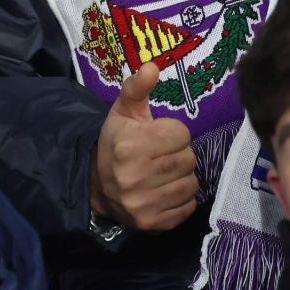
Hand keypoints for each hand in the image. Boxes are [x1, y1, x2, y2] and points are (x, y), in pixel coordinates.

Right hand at [89, 64, 199, 231]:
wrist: (97, 185)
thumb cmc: (118, 142)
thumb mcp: (124, 112)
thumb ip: (138, 88)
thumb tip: (152, 66)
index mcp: (129, 147)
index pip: (182, 134)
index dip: (173, 133)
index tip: (157, 136)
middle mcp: (134, 178)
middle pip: (189, 159)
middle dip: (179, 154)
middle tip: (160, 155)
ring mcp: (143, 204)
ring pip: (192, 183)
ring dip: (182, 176)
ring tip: (162, 172)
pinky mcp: (153, 224)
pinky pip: (188, 207)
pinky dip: (182, 198)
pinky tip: (164, 190)